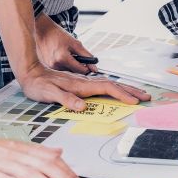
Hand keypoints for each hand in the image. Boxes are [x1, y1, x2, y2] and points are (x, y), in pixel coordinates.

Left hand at [18, 64, 150, 110]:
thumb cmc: (38, 85)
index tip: (134, 101)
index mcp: (81, 85)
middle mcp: (85, 82)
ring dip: (126, 89)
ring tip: (139, 94)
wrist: (30, 72)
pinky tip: (119, 92)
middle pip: (114, 84)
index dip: (121, 95)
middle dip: (131, 91)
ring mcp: (84, 82)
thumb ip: (65, 99)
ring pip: (110, 84)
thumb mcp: (48, 93)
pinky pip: (104, 86)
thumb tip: (81, 106)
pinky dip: (116, 89)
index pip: (106, 88)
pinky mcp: (82, 84)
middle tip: (146, 97)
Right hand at [35, 13, 95, 74]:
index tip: (89, 64)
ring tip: (66, 54)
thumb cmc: (59, 35)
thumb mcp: (75, 43)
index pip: (81, 71)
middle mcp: (55, 65)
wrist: (43, 31)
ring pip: (67, 72)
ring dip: (70, 65)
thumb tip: (94, 69)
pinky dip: (63, 65)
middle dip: (78, 66)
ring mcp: (49, 67)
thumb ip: (86, 56)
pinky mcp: (46, 67)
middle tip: (76, 56)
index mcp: (63, 58)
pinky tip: (60, 56)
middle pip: (74, 72)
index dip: (87, 67)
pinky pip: (60, 70)